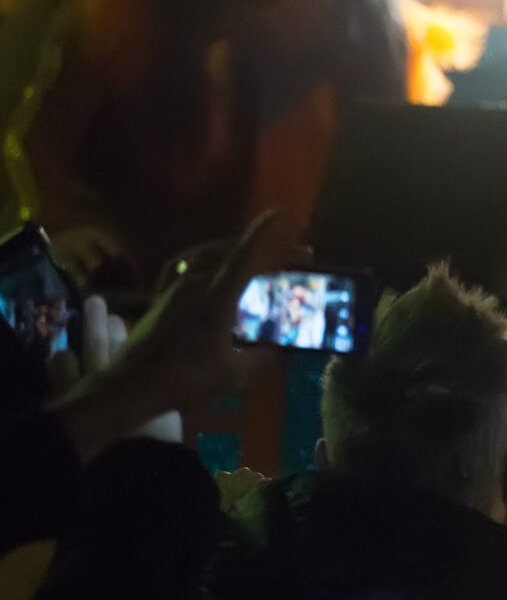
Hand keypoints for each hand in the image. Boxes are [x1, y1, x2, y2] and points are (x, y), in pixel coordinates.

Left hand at [52, 210, 276, 460]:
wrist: (127, 388)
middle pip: (228, 252)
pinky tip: (208, 270)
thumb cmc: (182, 380)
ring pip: (206, 256)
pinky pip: (184, 268)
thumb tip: (281, 354)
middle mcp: (194, 284)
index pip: (244, 257)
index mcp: (216, 298)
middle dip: (259, 246)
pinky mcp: (160, 300)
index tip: (278, 211)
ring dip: (231, 250)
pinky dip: (203, 261)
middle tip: (286, 252)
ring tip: (250, 256)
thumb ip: (261, 360)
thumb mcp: (231, 375)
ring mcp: (173, 290)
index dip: (263, 233)